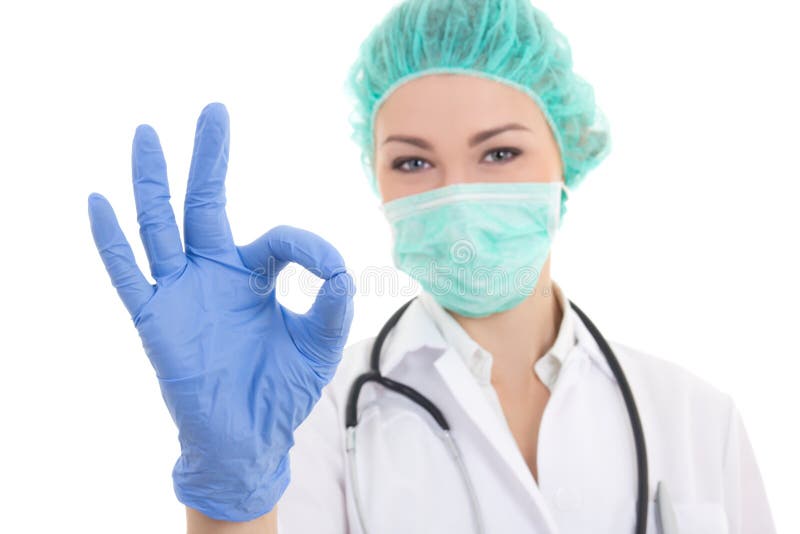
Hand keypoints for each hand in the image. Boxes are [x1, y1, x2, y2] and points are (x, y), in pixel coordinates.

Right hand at [88, 102, 354, 520]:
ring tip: (147, 134)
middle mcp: (213, 274)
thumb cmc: (282, 389)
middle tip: (214, 112)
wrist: (251, 438)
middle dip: (208, 159)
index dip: (305, 245)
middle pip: (204, 204)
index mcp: (252, 275)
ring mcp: (181, 293)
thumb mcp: (319, 342)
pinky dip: (112, 241)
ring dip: (152, 182)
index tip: (327, 267)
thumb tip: (336, 267)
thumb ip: (331, 302)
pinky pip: (128, 275)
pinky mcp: (157, 320)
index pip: (275, 238)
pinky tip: (99, 202)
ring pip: (160, 226)